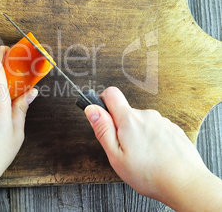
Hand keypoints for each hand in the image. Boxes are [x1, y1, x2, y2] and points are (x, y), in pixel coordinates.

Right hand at [85, 87, 221, 210]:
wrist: (186, 184)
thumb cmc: (149, 174)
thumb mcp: (115, 155)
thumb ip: (102, 129)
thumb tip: (91, 109)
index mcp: (129, 119)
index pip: (111, 93)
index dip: (103, 102)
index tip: (104, 118)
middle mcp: (147, 115)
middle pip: (126, 112)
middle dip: (121, 127)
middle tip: (125, 150)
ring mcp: (162, 121)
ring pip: (142, 122)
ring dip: (138, 135)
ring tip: (143, 157)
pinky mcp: (173, 129)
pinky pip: (156, 129)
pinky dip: (153, 140)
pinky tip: (156, 156)